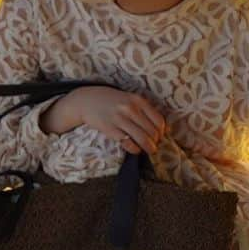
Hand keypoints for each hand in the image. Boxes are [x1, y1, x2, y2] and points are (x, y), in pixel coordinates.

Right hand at [39, 86, 166, 154]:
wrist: (86, 100)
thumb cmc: (110, 100)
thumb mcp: (128, 98)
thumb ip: (144, 109)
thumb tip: (163, 129)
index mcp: (137, 100)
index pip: (158, 120)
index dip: (162, 132)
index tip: (159, 136)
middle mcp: (130, 108)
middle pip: (152, 131)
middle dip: (155, 141)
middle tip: (153, 145)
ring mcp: (119, 118)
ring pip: (142, 138)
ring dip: (148, 148)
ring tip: (149, 150)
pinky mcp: (109, 128)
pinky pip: (128, 143)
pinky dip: (135, 149)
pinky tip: (135, 149)